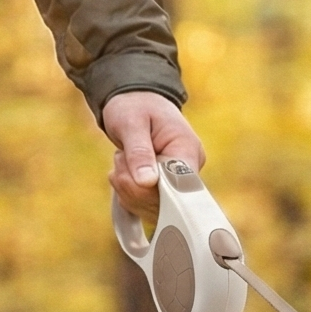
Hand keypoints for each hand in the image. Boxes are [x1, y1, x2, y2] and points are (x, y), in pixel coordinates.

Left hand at [103, 91, 205, 221]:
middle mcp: (189, 172)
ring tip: (124, 161)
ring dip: (127, 190)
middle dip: (133, 186)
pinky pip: (144, 208)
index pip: (179, 186)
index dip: (154, 190)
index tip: (133, 176)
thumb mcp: (132, 123)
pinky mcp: (165, 193)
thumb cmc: (134, 107)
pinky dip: (128, 195)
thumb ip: (139, 152)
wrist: (134, 103)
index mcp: (188, 150)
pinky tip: (125, 173)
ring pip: (151, 208)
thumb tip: (146, 182)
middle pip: (164, 202)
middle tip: (122, 158)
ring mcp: (178, 184)